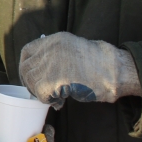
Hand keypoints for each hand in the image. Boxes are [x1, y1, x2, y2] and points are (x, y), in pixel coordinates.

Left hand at [19, 32, 140, 109]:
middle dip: (31, 83)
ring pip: (32, 82)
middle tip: (41, 92)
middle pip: (26, 68)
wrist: (115, 70)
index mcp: (55, 39)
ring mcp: (51, 63)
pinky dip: (48, 100)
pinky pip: (41, 94)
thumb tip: (41, 68)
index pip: (27, 51)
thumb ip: (56, 54)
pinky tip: (60, 102)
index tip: (30, 76)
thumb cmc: (101, 63)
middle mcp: (50, 49)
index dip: (26, 65)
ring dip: (40, 93)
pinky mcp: (54, 80)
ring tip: (55, 97)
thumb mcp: (75, 48)